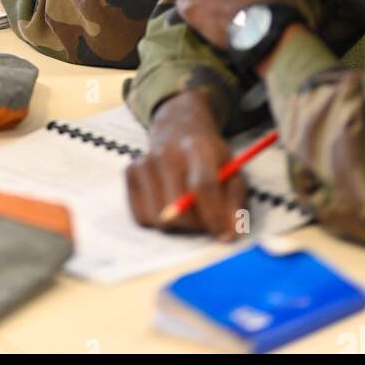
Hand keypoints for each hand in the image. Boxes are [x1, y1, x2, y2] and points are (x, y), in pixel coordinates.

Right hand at [125, 91, 247, 238]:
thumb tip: (230, 233)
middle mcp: (166, 152)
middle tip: (205, 221)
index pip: (202, 186)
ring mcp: (145, 161)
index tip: (223, 234)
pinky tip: (168, 205)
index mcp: (198, 147)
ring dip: (176, 225)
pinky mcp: (130, 172)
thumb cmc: (210, 158)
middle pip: (176, 208)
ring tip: (187, 212)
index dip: (214, 215)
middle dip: (195, 225)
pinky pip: (141, 216)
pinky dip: (157, 220)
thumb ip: (235, 203)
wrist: (179, 129)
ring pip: (157, 217)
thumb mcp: (232, 173)